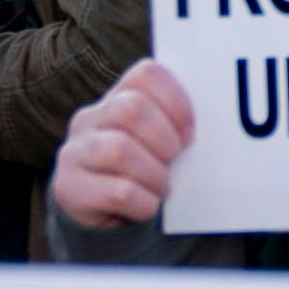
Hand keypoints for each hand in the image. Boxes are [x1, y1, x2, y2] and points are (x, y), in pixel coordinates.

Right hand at [53, 58, 193, 228]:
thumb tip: (219, 125)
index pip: (146, 74)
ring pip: (120, 150)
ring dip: (155, 174)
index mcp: (117, 98)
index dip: (176, 101)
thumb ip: (174, 126)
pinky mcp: (69, 188)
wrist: (103, 214)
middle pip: (132, 109)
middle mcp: (90, 119)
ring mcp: (74, 152)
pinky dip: (145, 202)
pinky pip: (118, 192)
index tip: (190, 132)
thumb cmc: (144, 170)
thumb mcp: (157, 142)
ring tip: (162, 186)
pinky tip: (147, 205)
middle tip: (174, 160)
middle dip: (165, 139)